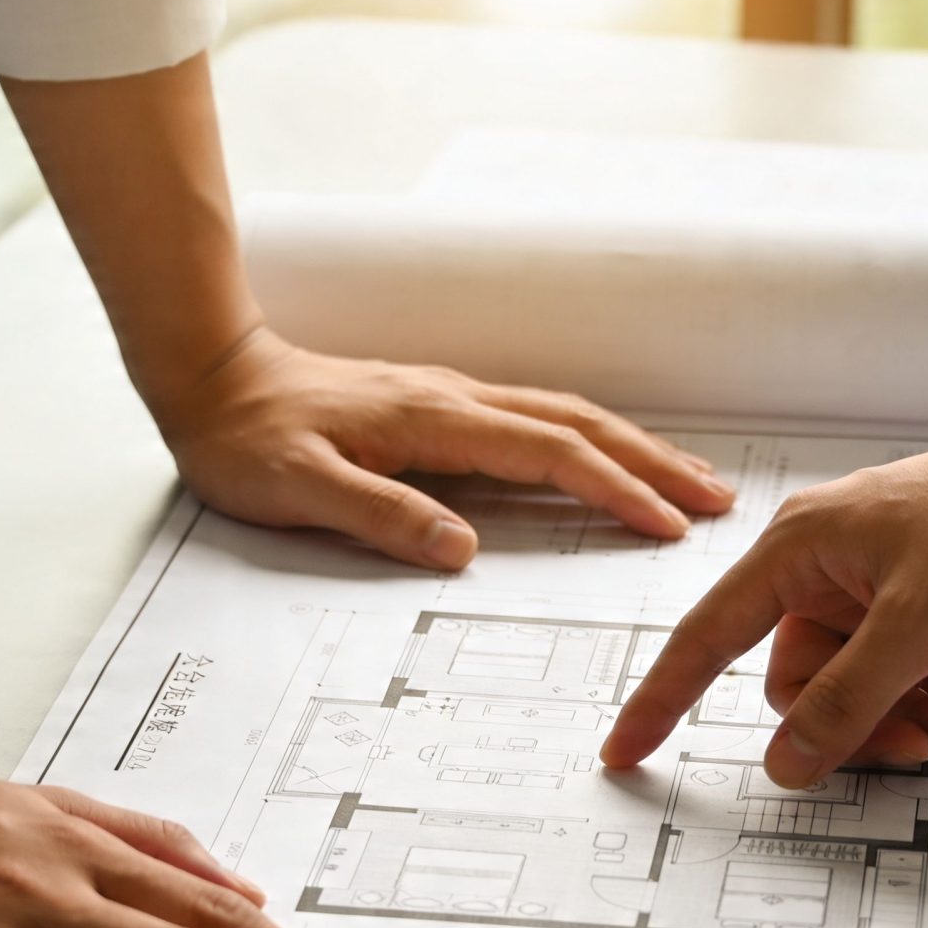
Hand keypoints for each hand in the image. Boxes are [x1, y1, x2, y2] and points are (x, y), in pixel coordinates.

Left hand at [150, 329, 735, 568]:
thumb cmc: (247, 439)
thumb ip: (380, 516)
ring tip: (686, 482)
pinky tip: (606, 459)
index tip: (665, 525)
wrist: (210, 377)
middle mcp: (456, 400)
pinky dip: (590, 441)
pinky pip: (538, 420)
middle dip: (653, 464)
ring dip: (633, 448)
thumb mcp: (299, 490)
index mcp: (433, 420)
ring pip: (565, 417)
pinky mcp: (441, 408)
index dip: (612, 490)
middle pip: (579, 426)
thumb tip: (461, 550)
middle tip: (717, 502)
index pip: (547, 455)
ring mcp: (452, 399)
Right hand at [602, 405, 927, 784]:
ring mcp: (883, 595)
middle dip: (859, 726)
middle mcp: (831, 572)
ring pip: (862, 696)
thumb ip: (846, 702)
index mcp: (799, 552)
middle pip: (802, 690)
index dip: (662, 699)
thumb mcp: (918, 625)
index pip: (708, 639)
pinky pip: (910, 684)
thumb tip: (787, 763)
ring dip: (915, 718)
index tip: (626, 751)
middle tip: (917, 735)